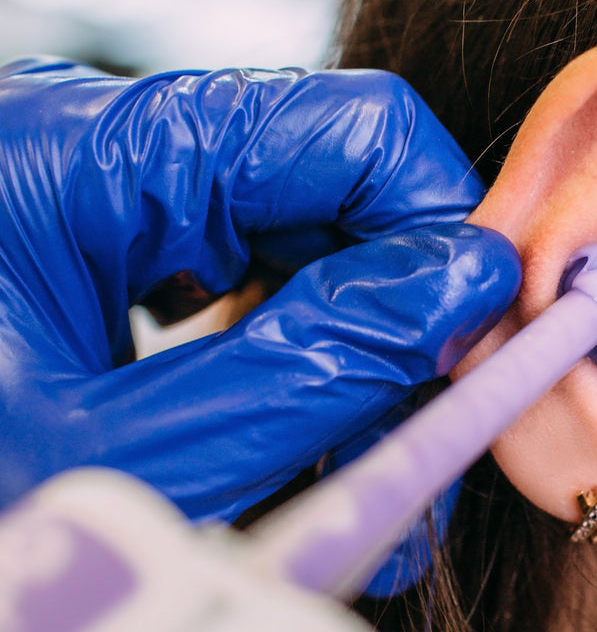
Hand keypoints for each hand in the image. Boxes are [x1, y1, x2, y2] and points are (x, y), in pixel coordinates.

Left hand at [0, 58, 518, 522]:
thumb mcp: (131, 459)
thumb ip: (305, 371)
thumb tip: (462, 289)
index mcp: (77, 153)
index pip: (346, 129)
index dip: (446, 236)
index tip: (484, 353)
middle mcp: (94, 154)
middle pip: (325, 196)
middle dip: (397, 329)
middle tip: (422, 455)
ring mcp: (96, 207)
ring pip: (289, 257)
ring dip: (346, 375)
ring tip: (361, 502)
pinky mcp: (99, 265)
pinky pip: (232, 294)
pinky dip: (283, 380)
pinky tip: (296, 467)